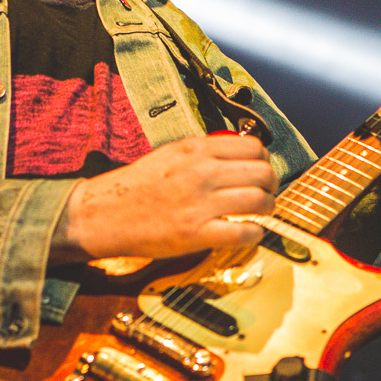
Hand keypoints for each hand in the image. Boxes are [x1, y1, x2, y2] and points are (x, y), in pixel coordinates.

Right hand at [51, 133, 277, 262]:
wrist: (108, 213)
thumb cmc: (139, 184)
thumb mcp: (172, 153)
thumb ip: (205, 151)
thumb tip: (238, 152)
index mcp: (196, 149)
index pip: (254, 147)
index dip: (265, 160)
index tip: (262, 170)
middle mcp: (202, 173)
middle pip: (263, 172)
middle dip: (272, 185)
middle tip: (267, 193)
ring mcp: (200, 204)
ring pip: (259, 200)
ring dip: (267, 208)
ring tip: (260, 213)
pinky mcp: (196, 234)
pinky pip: (244, 232)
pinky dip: (255, 234)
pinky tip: (249, 232)